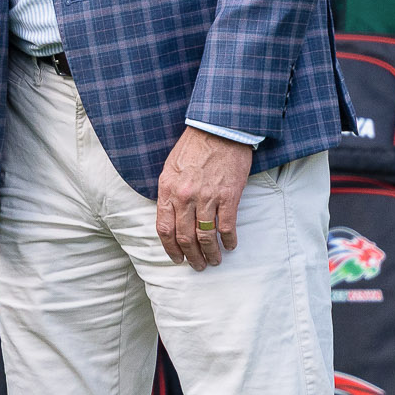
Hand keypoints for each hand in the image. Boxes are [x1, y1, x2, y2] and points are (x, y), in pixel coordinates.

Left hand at [156, 127, 253, 271]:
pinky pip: (227, 226)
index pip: (164, 228)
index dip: (170, 249)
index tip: (177, 259)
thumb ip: (169, 193)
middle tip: (198, 265)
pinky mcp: (228, 196)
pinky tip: (230, 245)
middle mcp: (185, 196)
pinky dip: (229, 240)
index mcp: (168, 189)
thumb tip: (171, 218)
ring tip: (214, 260)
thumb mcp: (170, 168)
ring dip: (211, 253)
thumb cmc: (194, 147)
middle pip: (185, 237)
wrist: (219, 129)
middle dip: (192, 256)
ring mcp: (207, 197)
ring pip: (205, 236)